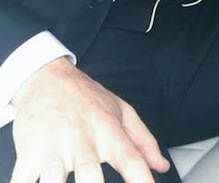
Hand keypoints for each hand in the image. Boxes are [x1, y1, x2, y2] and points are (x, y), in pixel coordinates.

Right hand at [10, 57, 169, 182]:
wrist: (47, 77)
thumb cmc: (86, 98)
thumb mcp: (121, 111)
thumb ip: (144, 141)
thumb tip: (161, 166)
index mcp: (108, 130)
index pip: (130, 158)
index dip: (142, 180)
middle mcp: (82, 139)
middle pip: (90, 173)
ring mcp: (54, 146)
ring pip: (54, 179)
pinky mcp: (28, 152)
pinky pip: (24, 179)